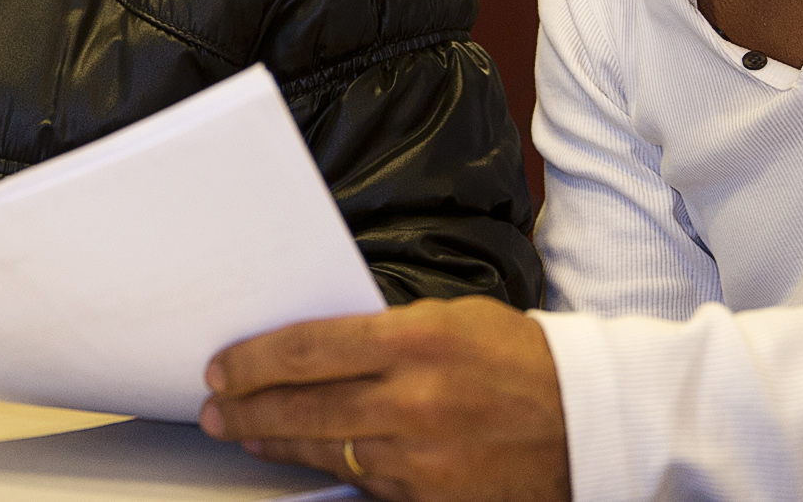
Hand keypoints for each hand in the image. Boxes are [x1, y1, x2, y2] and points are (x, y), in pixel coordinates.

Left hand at [200, 298, 568, 501]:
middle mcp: (412, 401)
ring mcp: (420, 459)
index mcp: (416, 341)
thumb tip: (313, 347)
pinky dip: (330, 470)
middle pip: (300, 407)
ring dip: (274, 443)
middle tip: (214, 407)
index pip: (306, 349)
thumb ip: (384, 332)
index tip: (220, 367)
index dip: (251, 361)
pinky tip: (305, 460)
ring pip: (322, 451)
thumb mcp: (451, 319)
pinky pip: (363, 484)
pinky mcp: (430, 500)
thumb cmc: (520, 360)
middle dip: (246, 409)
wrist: (588, 423)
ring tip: (245, 433)